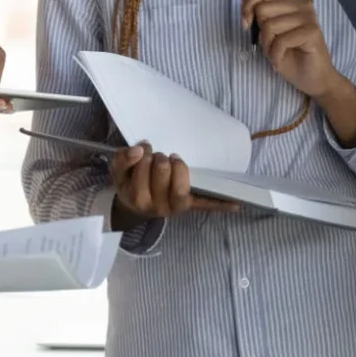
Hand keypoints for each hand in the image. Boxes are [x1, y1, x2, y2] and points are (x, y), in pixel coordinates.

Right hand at [110, 142, 239, 226]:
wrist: (136, 207)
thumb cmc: (130, 184)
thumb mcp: (119, 173)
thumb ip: (123, 159)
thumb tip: (140, 149)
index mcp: (138, 198)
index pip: (144, 166)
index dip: (145, 154)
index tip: (144, 152)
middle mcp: (158, 206)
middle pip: (162, 169)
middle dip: (160, 157)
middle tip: (157, 158)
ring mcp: (177, 207)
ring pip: (182, 183)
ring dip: (178, 165)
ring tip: (173, 160)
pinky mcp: (191, 206)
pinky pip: (206, 205)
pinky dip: (221, 205)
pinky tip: (237, 204)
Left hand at [241, 0, 347, 101]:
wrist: (314, 80)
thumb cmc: (291, 57)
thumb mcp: (268, 34)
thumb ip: (260, 15)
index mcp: (290, 2)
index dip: (247, 6)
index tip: (246, 24)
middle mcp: (301, 5)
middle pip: (263, 9)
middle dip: (260, 33)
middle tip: (271, 47)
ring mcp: (308, 18)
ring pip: (270, 26)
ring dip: (268, 47)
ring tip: (278, 54)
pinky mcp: (312, 32)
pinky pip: (281, 41)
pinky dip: (276, 55)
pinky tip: (281, 61)